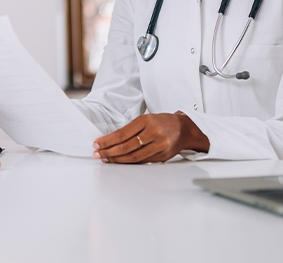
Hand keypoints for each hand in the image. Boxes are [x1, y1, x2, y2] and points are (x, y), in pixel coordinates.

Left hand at [92, 113, 209, 163]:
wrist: (184, 129)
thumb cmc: (162, 123)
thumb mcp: (146, 119)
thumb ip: (130, 130)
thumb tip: (110, 140)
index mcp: (146, 121)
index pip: (122, 133)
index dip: (107, 140)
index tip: (97, 144)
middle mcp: (153, 133)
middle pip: (126, 146)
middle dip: (109, 151)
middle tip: (98, 154)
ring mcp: (159, 145)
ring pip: (133, 156)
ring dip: (117, 159)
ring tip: (106, 159)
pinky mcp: (162, 156)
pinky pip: (142, 161)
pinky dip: (129, 162)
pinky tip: (120, 162)